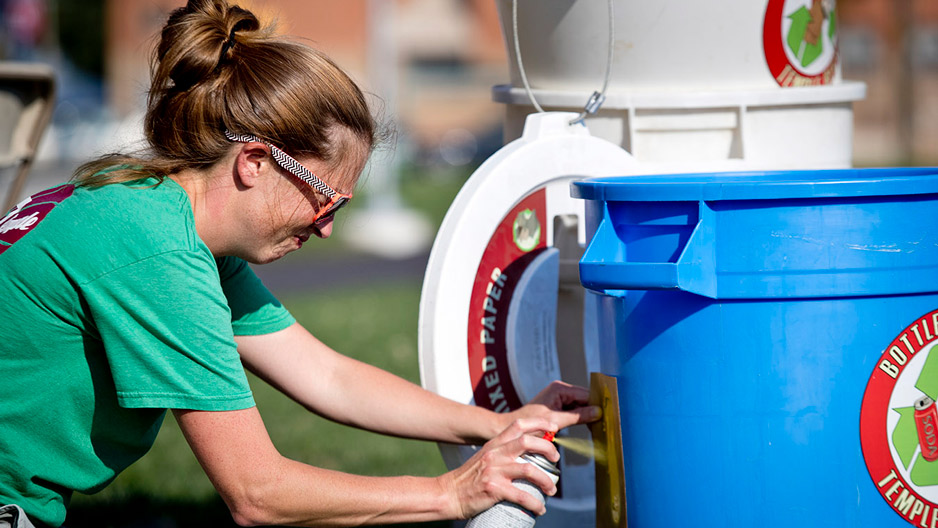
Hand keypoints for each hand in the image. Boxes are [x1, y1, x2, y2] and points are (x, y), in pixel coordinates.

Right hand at [439, 418, 559, 518]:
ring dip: (546, 481)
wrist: (448, 494)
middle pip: (528, 442)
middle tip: (555, 460)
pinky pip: (522, 495)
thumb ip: (502, 453)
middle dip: (548, 449)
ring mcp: (494, 471)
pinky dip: (535, 503)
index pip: (518, 425)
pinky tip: (539, 508)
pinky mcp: (493, 489)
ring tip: (552, 490)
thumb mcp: (485, 458)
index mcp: (494, 444)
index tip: (553, 428)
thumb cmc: (468, 479)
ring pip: (529, 470)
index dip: (538, 423)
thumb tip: (527, 456)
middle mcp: (495, 454)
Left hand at [503, 380, 600, 432]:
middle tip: (607, 422)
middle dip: (594, 409)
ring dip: (588, 414)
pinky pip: (575, 409)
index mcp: (560, 388)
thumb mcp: (556, 421)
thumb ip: (578, 416)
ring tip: (600, 425)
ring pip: (581, 404)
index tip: (610, 413)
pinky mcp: (558, 404)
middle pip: (585, 398)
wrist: (512, 427)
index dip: (598, 403)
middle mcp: (560, 389)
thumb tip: (598, 412)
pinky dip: (581, 416)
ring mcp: (559, 396)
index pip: (586, 394)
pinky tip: (589, 425)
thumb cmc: (530, 424)